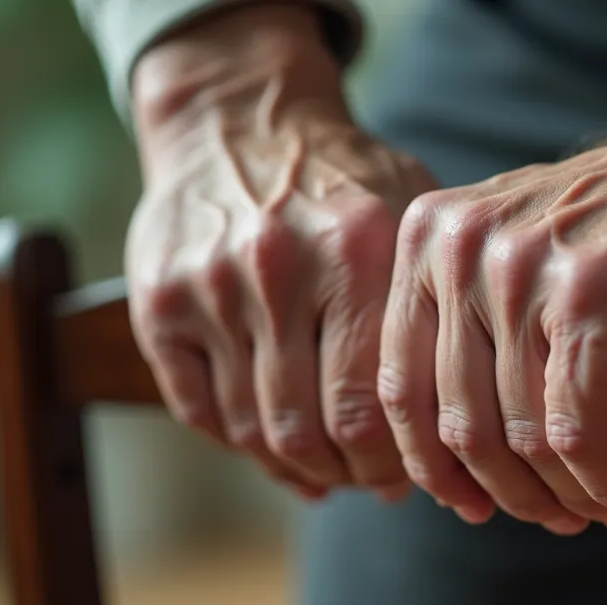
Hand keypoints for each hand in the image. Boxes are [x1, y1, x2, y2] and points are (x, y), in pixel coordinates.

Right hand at [126, 5, 434, 500]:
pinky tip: (277, 450)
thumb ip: (430, 320)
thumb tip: (448, 449)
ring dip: (298, 467)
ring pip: (255, 430)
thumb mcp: (406, 220)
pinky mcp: (159, 303)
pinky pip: (201, 412)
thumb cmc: (344, 185)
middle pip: (311, 430)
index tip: (414, 475)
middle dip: (351, 475)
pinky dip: (244, 446)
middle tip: (375, 481)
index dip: (394, 463)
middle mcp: (276, 266)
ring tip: (333, 469)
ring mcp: (209, 286)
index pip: (371, 406)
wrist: (239, 121)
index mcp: (354, 247)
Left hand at [379, 95, 606, 532]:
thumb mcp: (523, 264)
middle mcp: (458, 249)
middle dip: (521, 497)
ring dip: (580, 497)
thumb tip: (462, 475)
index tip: (484, 507)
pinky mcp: (588, 292)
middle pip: (463, 430)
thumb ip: (477, 339)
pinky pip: (580, 430)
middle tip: (572, 519)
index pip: (402, 395)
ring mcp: (520, 267)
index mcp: (427, 242)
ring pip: (526, 440)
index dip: (441, 473)